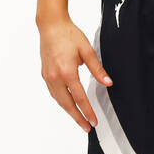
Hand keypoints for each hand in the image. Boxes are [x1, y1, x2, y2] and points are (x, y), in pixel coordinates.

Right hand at [38, 16, 111, 132]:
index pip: (80, 98)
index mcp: (67, 72)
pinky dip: (61, 101)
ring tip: (79, 119)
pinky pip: (54, 93)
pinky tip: (67, 104)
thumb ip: (97, 69)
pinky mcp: (45, 74)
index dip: (88, 112)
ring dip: (69, 111)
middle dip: (77, 117)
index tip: (94, 122)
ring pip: (59, 100)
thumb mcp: (87, 50)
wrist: (51, 25)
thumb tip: (108, 83)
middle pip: (67, 104)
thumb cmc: (69, 34)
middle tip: (87, 127)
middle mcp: (55, 77)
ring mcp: (48, 76)